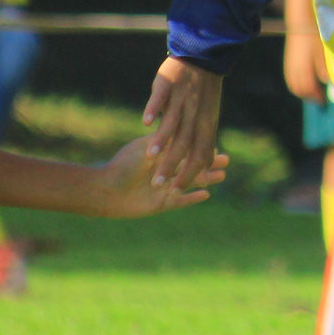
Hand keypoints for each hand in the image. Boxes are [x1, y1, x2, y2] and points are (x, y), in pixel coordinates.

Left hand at [90, 136, 228, 216]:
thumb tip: (185, 130)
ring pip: (190, 183)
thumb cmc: (124, 165)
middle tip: (227, 160)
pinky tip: (207, 194)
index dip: (201, 146)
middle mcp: (164, 171)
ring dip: (207, 180)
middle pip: (192, 166)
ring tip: (223, 176)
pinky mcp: (161, 204)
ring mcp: (164, 188)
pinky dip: (193, 198)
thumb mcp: (147, 148)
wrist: (106, 189)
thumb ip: (165, 142)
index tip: (216, 141)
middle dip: (209, 163)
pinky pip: (181, 201)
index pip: (186, 149)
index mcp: (161, 156)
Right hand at [142, 57, 224, 189]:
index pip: (198, 153)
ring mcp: (182, 98)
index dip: (189, 173)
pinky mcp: (169, 83)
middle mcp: (195, 113)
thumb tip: (206, 163)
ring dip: (162, 139)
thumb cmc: (204, 89)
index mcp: (205, 123)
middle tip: (158, 184)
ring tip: (151, 156)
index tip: (175, 191)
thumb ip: (205, 139)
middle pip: (184, 144)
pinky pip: (161, 98)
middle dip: (171, 165)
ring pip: (173, 122)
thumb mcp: (208, 116)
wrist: (203, 56)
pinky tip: (146, 121)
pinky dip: (154, 109)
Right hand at [284, 31, 326, 103]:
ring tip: (311, 92)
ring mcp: (289, 66)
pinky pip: (289, 78)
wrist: (300, 23)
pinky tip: (303, 82)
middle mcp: (294, 70)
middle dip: (308, 97)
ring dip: (301, 91)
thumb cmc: (314, 37)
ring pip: (292, 85)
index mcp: (304, 70)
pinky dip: (296, 84)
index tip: (323, 101)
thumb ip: (324, 70)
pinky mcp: (287, 61)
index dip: (316, 97)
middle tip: (318, 99)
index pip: (309, 90)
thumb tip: (327, 83)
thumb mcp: (323, 54)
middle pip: (299, 90)